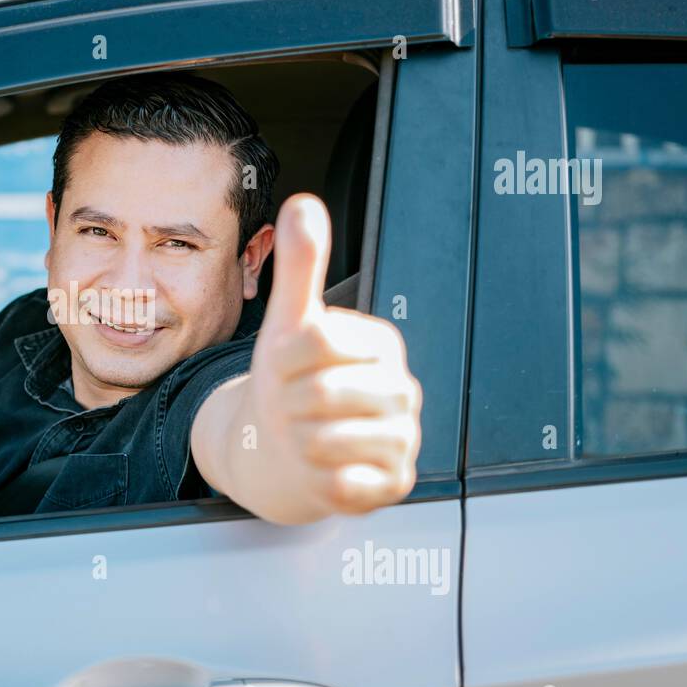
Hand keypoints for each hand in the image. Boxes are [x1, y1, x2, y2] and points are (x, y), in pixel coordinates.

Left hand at [245, 193, 420, 519]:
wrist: (286, 448)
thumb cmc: (291, 382)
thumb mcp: (290, 323)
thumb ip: (301, 266)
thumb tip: (304, 202)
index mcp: (382, 343)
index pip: (316, 339)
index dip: (282, 357)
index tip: (287, 366)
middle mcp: (403, 390)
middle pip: (319, 393)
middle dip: (288, 403)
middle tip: (294, 406)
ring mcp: (404, 439)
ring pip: (326, 440)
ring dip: (298, 441)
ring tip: (305, 434)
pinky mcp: (394, 484)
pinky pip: (344, 483)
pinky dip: (318, 477)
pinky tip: (321, 466)